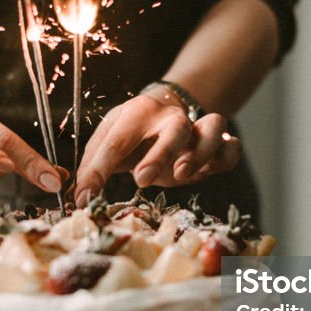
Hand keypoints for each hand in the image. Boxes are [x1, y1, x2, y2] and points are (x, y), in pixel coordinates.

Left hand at [74, 95, 240, 205]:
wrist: (164, 113)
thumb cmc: (132, 135)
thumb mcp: (107, 142)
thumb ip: (92, 167)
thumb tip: (79, 197)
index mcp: (137, 113)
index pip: (116, 141)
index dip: (98, 171)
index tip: (84, 197)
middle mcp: (170, 117)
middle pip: (174, 127)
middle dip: (160, 154)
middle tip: (141, 180)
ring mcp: (197, 128)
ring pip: (213, 126)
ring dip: (201, 152)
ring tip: (183, 174)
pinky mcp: (217, 144)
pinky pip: (232, 146)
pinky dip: (227, 157)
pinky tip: (212, 171)